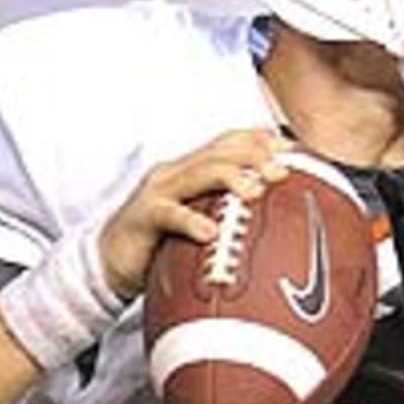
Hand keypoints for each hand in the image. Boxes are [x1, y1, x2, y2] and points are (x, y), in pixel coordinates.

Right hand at [99, 129, 291, 299]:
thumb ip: (228, 214)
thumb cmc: (161, 242)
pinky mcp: (142, 218)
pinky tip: (209, 233)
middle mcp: (176, 172)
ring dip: (230, 178)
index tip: (295, 149)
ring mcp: (158, 192)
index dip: (262, 140)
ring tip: (255, 191)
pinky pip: (168, 215)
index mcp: (192, 170)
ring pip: (197, 173)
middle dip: (254, 156)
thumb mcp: (200, 222)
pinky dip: (190, 221)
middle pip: (220, 151)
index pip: (230, 142)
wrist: (109, 262)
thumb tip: (275, 223)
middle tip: (282, 173)